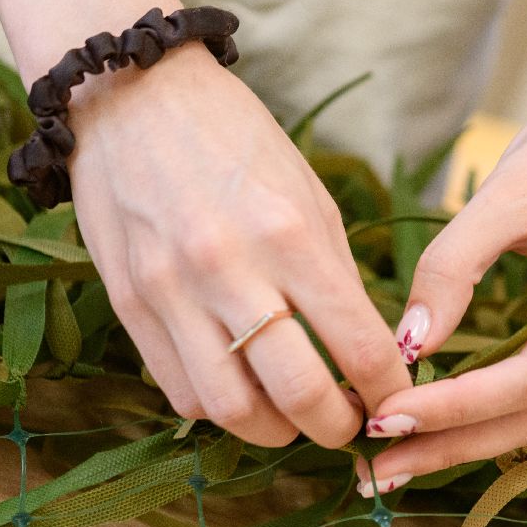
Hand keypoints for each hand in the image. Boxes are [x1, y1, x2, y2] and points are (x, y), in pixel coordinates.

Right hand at [68, 43, 409, 446]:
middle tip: (352, 426)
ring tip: (296, 417)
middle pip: (296, 394)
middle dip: (337, 427)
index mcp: (289, 234)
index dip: (389, 390)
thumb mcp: (309, 196)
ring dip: (276, 431)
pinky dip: (220, 408)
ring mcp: (170, 292)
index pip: (359, 345)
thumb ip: (335, 278)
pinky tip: (243, 390)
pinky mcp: (128, 305)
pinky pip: (180, 390)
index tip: (399, 400)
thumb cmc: (236, 140)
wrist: (132, 95)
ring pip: (231, 409)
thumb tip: (370, 353)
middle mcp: (228, 268)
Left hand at [352, 72, 526, 495]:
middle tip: (376, 468)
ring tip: (394, 458)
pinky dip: (491, 409)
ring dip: (469, 438)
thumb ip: (451, 269)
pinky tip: (438, 423)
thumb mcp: (501, 196)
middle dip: (455, 445)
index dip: (456, 408)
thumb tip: (404, 347)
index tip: (385, 420)